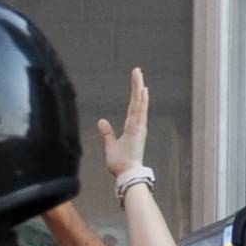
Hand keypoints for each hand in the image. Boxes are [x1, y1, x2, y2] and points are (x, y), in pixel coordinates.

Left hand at [95, 66, 154, 187]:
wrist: (125, 174)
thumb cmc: (120, 163)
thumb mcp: (110, 145)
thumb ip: (107, 133)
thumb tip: (101, 121)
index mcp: (131, 128)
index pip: (133, 108)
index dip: (135, 95)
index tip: (138, 84)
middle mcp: (137, 125)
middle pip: (137, 102)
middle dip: (137, 86)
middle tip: (138, 71)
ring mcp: (139, 127)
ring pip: (139, 103)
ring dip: (139, 88)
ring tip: (139, 74)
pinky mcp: (138, 130)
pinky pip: (140, 112)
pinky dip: (142, 101)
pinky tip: (143, 90)